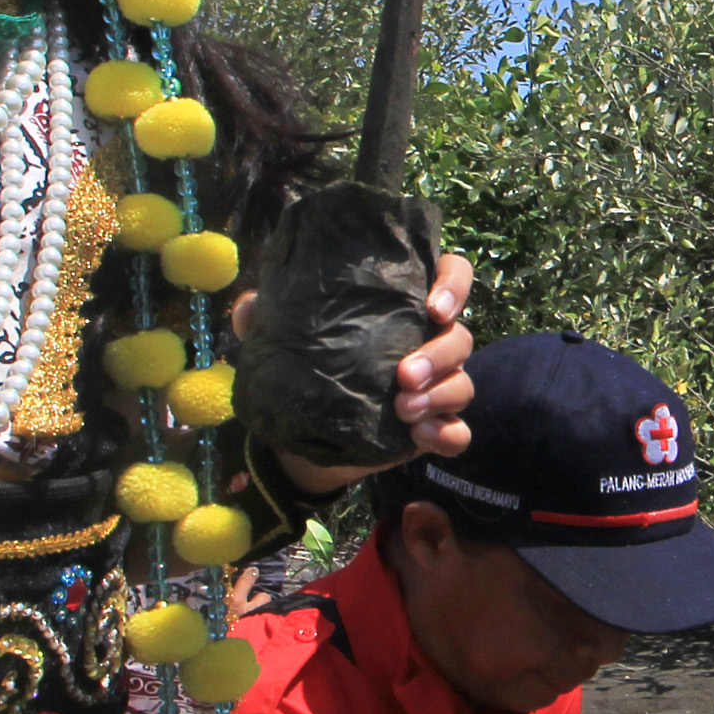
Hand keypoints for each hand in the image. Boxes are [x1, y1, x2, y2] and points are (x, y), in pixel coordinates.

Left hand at [230, 252, 478, 492]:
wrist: (300, 434)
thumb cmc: (302, 366)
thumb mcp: (277, 339)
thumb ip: (264, 317)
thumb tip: (250, 306)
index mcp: (403, 306)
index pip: (450, 275)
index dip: (453, 284)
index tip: (432, 307)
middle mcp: (428, 341)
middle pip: (459, 336)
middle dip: (438, 354)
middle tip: (403, 375)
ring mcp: (436, 386)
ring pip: (463, 382)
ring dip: (441, 394)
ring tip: (403, 410)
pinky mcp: (432, 428)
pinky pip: (459, 432)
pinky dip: (448, 434)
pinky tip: (423, 437)